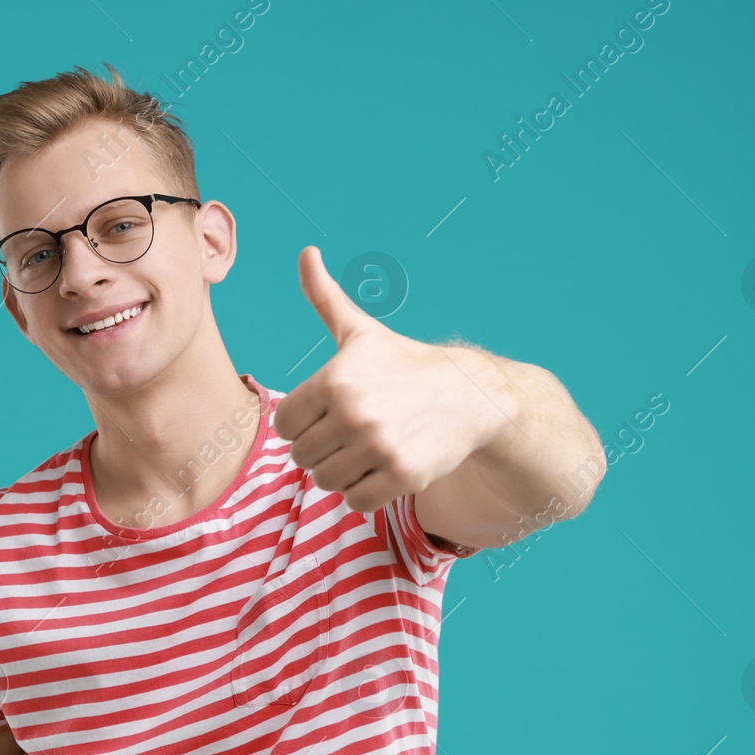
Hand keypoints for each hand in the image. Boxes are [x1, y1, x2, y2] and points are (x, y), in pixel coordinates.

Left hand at [273, 246, 498, 513]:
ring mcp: (378, 446)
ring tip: (368, 450)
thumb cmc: (404, 364)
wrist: (470, 395)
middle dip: (324, 449)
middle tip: (353, 434)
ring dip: (343, 473)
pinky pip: (356, 502)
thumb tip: (305, 252)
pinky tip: (384, 467)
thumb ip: (324, 297)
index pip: (285, 425)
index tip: (329, 414)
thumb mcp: (361, 332)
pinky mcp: (402, 475)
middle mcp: (353, 413)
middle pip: (303, 457)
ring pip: (326, 482)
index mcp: (334, 380)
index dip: (303, 423)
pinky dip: (365, 492)